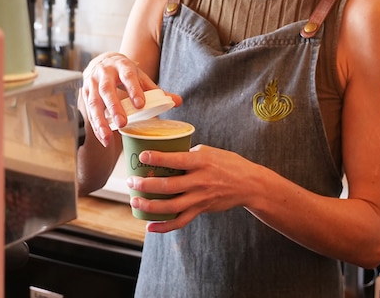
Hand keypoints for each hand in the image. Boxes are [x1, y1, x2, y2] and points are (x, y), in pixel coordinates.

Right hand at [81, 52, 177, 146]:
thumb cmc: (124, 72)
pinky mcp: (85, 94)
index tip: (141, 105)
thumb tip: (177, 101)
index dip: (134, 90)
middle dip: (114, 107)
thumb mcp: (139, 76)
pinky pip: (89, 112)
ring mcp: (92, 83)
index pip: (128, 76)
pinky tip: (103, 138)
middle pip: (107, 89)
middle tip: (123, 123)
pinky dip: (96, 126)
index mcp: (121, 66)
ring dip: (100, 121)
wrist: (103, 62)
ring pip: (94, 102)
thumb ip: (156, 90)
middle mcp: (104, 73)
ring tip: (107, 137)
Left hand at [125, 144, 259, 232]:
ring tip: (134, 201)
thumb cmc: (227, 163)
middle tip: (130, 181)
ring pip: (171, 206)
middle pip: (168, 186)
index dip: (158, 158)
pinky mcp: (201, 209)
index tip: (142, 156)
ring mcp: (200, 198)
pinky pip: (180, 221)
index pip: (177, 160)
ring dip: (150, 206)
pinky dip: (164, 226)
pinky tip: (149, 226)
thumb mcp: (209, 151)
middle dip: (146, 185)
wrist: (249, 184)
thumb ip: (188, 154)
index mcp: (201, 162)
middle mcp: (200, 181)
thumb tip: (165, 154)